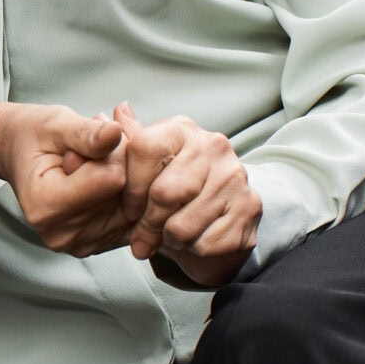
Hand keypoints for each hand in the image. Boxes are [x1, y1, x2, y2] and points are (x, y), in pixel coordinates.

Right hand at [0, 99, 132, 255]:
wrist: (17, 154)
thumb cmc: (34, 138)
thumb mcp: (55, 125)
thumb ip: (86, 133)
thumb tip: (115, 132)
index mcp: (46, 205)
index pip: (113, 178)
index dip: (114, 150)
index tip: (95, 137)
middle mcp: (62, 233)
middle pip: (127, 195)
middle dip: (125, 163)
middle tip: (101, 142)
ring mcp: (80, 244)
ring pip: (136, 208)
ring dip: (130, 177)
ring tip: (100, 158)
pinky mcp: (96, 246)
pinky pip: (133, 220)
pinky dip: (129, 195)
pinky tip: (108, 178)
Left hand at [111, 103, 259, 287]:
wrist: (220, 217)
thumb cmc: (172, 190)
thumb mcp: (144, 167)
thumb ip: (126, 145)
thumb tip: (114, 113)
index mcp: (182, 130)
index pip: (144, 149)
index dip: (130, 187)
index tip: (128, 208)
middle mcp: (214, 146)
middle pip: (164, 192)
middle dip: (146, 223)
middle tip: (140, 238)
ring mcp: (236, 177)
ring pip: (183, 225)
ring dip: (168, 240)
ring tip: (168, 237)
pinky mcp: (250, 209)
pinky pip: (206, 243)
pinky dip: (192, 251)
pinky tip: (194, 242)